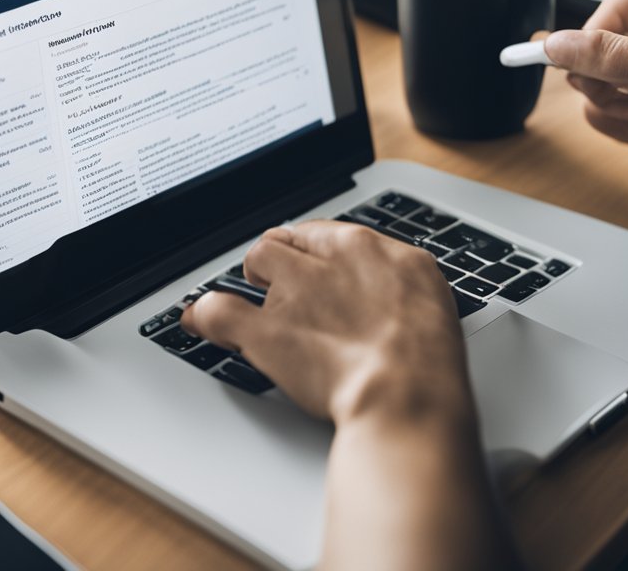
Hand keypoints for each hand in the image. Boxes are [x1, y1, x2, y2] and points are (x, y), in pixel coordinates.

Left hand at [181, 221, 472, 426]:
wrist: (405, 394)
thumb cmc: (426, 356)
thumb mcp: (428, 295)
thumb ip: (395, 281)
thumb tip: (383, 285)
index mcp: (365, 250)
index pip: (321, 232)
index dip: (311, 253)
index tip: (311, 269)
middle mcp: (323, 264)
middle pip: (281, 241)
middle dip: (277, 264)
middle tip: (285, 292)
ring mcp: (290, 295)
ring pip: (254, 264)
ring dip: (252, 284)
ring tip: (259, 308)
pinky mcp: (265, 332)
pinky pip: (218, 310)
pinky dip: (206, 317)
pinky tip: (199, 321)